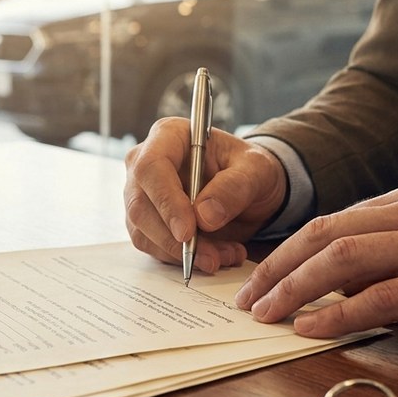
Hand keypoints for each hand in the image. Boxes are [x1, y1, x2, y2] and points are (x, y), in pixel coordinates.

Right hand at [124, 117, 287, 273]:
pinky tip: (215, 256)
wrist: (249, 190)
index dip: (166, 201)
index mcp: (168, 136)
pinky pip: (154, 248)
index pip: (151, 167)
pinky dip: (183, 260)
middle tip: (211, 258)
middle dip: (175, 239)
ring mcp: (141, 195)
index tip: (188, 232)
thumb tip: (204, 217)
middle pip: (140, 205)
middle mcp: (145, 164)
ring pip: (144, 232)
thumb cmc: (249, 169)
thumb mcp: (256, 171)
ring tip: (225, 255)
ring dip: (183, 254)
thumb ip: (234, 187)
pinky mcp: (146, 222)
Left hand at [233, 179, 397, 340]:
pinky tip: (312, 329)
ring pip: (344, 258)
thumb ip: (395, 252)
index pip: (333, 219)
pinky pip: (382, 296)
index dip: (289, 250)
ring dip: (295, 288)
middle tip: (246, 298)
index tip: (260, 278)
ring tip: (266, 315)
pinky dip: (339, 312)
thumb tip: (342, 284)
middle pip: (325, 232)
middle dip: (276, 267)